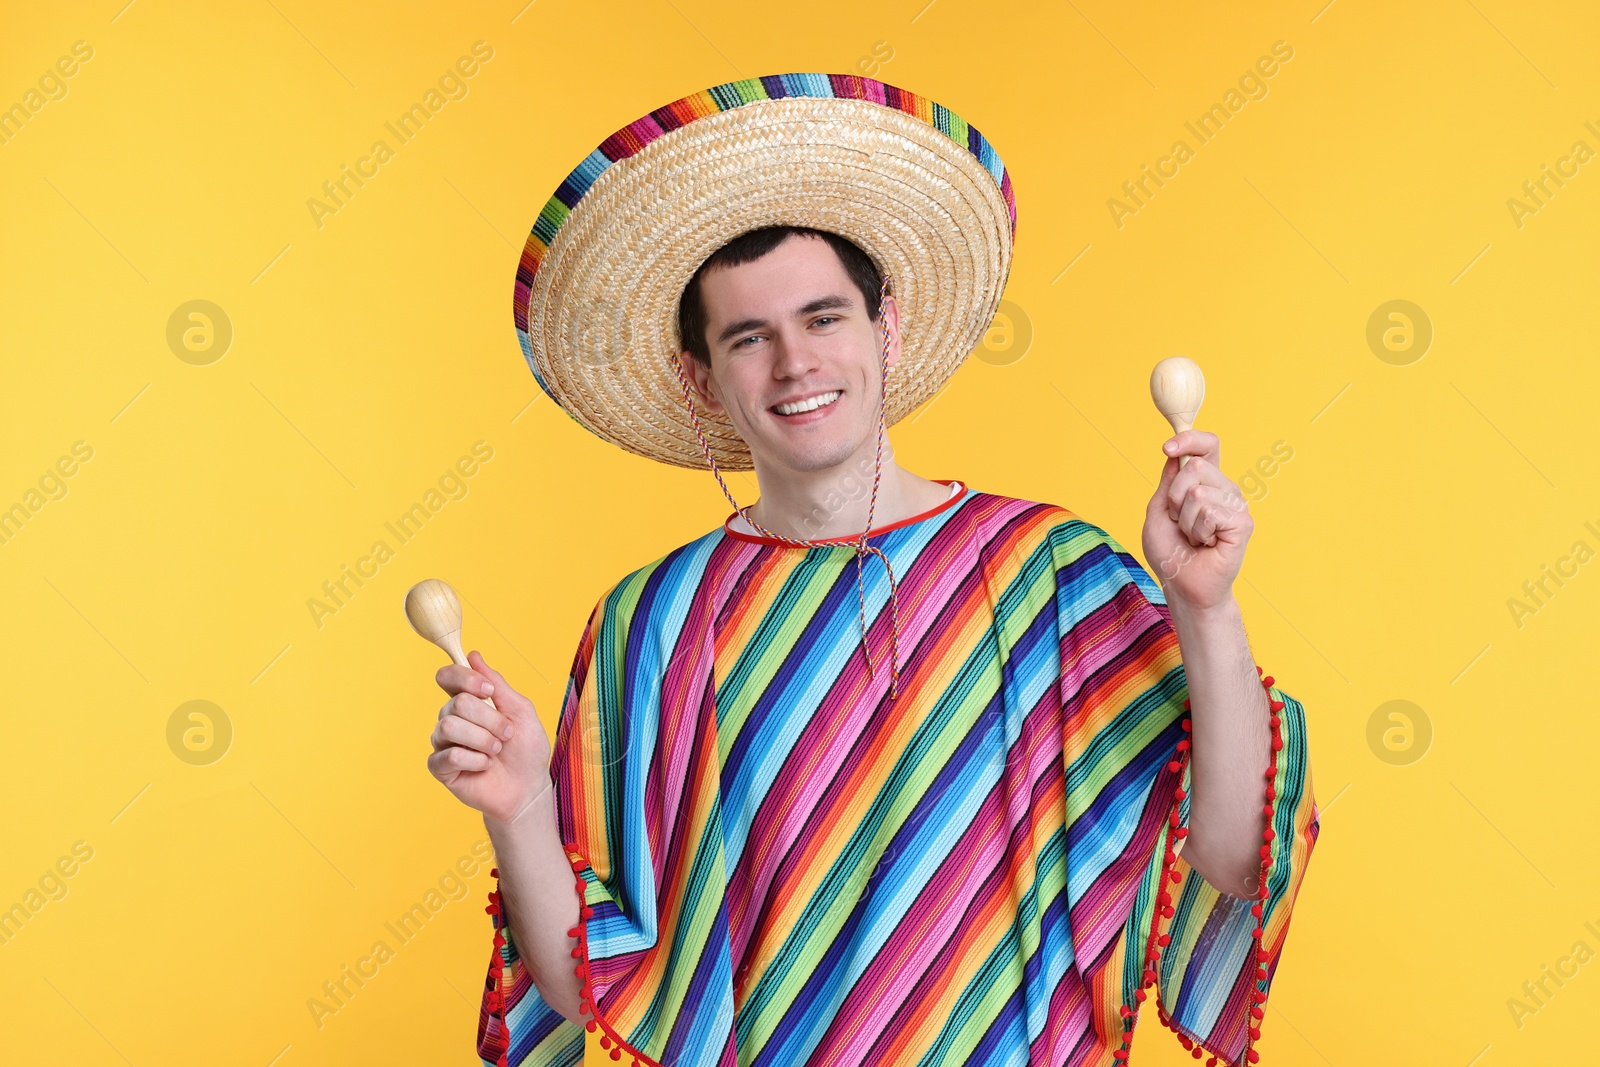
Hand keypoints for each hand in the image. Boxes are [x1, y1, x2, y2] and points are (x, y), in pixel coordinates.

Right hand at [427, 649, 550, 824]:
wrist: (528, 786)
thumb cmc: (525, 748)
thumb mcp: (520, 710)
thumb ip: (497, 683)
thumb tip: (473, 655)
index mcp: (468, 700)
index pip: (448, 676)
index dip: (465, 678)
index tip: (488, 690)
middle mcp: (451, 718)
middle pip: (457, 703)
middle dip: (490, 719)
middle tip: (506, 734)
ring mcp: (443, 743)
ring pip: (450, 726)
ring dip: (483, 739)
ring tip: (496, 750)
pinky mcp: (440, 768)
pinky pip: (449, 756)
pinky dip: (475, 761)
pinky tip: (485, 766)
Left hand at [1141, 430, 1251, 611]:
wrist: (1182, 585)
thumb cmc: (1171, 552)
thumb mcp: (1159, 511)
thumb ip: (1168, 481)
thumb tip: (1176, 453)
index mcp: (1207, 482)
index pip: (1208, 445)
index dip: (1189, 439)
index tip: (1168, 448)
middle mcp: (1225, 489)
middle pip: (1195, 465)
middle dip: (1174, 497)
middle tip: (1181, 522)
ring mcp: (1236, 505)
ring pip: (1198, 491)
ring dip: (1185, 520)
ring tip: (1194, 537)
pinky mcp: (1243, 523)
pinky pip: (1209, 511)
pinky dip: (1198, 531)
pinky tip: (1206, 544)